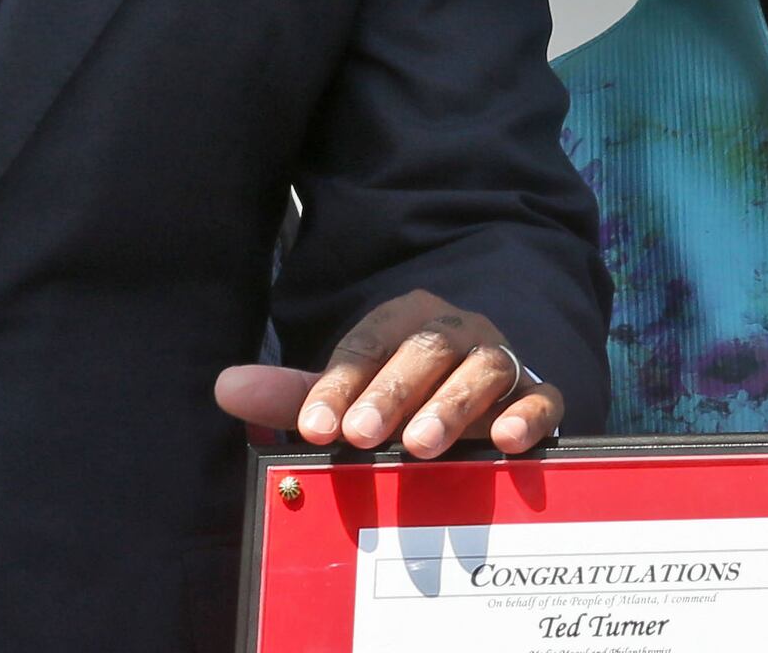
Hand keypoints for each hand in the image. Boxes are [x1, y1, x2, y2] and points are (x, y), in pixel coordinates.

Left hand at [212, 291, 561, 457]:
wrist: (482, 402)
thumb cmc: (402, 400)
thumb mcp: (348, 397)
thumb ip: (294, 396)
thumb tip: (225, 386)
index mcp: (404, 321)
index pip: (368, 343)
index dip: (339, 382)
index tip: (314, 426)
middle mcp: (456, 332)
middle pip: (426, 348)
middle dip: (392, 391)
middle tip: (361, 435)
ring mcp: (501, 360)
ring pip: (483, 368)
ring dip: (453, 405)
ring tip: (421, 445)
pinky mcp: (537, 395)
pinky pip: (542, 397)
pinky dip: (529, 414)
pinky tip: (508, 441)